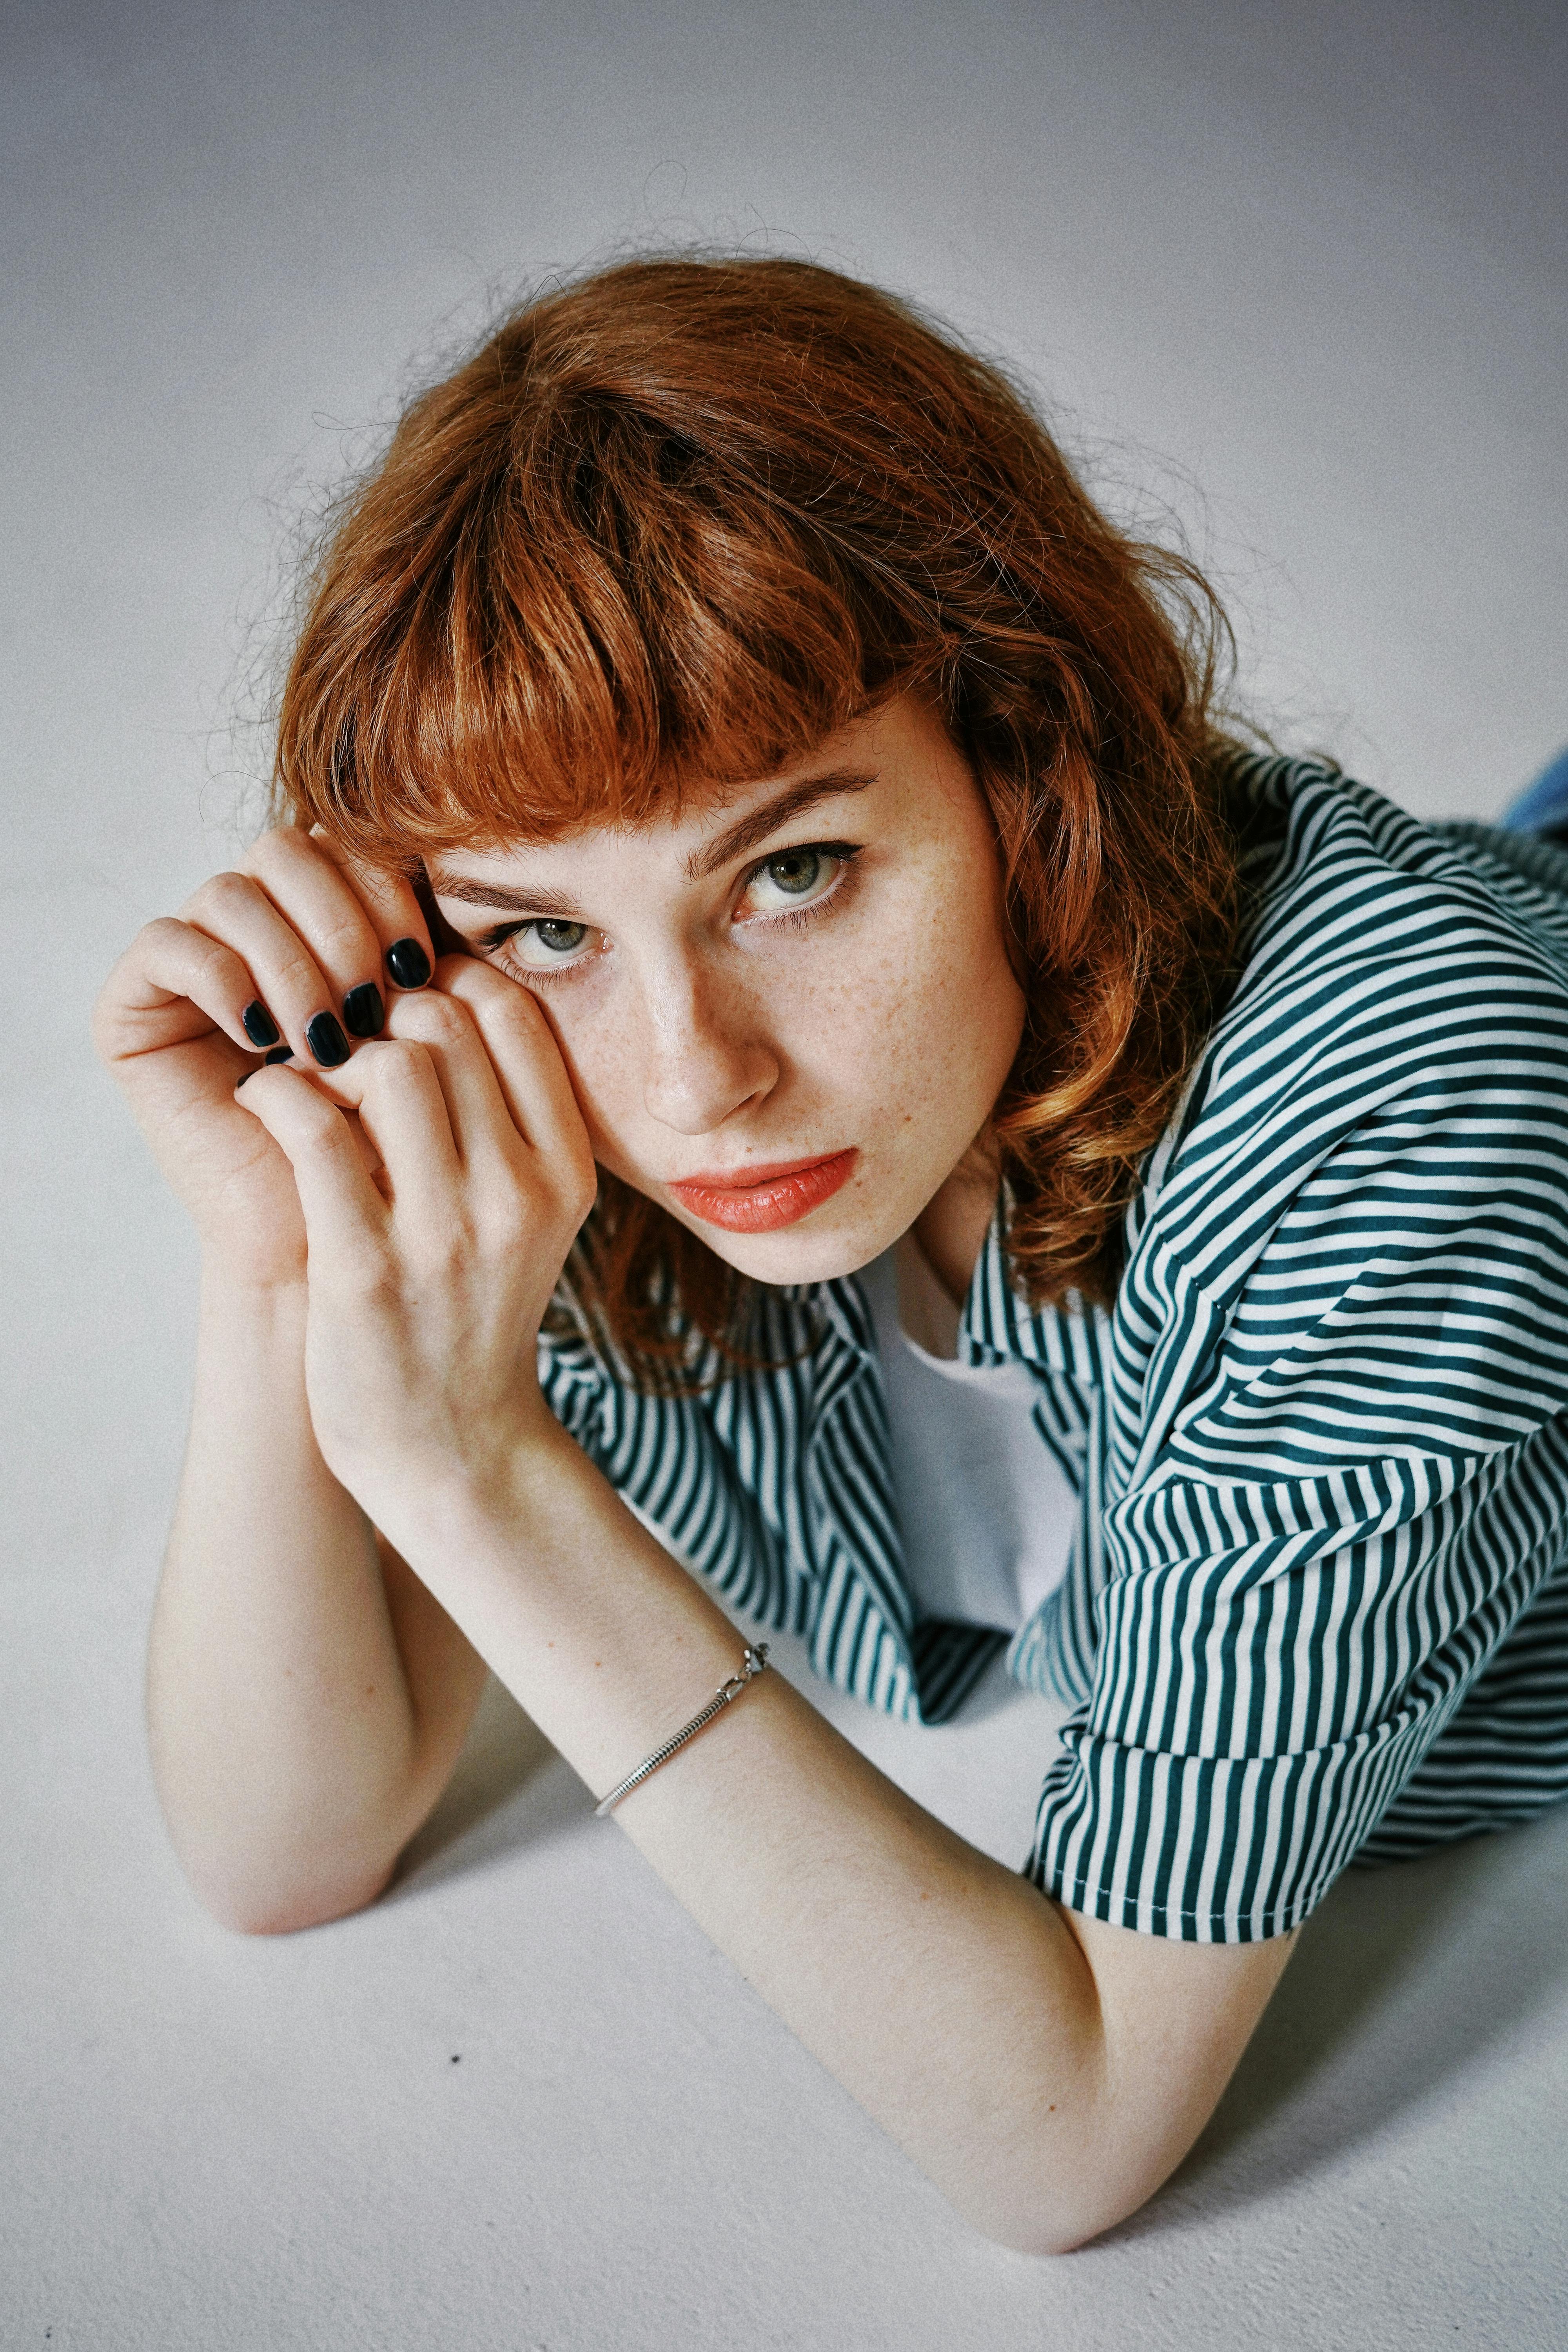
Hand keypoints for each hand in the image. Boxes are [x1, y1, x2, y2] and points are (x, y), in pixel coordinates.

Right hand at [91, 829, 436, 1288]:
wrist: (327, 1239)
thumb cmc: (390, 1147)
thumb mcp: (423, 1038)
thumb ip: (426, 958)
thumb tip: (450, 883)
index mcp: (323, 921)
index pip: (348, 846)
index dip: (386, 891)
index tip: (422, 966)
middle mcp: (253, 931)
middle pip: (287, 849)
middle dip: (339, 921)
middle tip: (371, 1002)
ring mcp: (190, 963)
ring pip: (232, 890)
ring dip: (288, 961)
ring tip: (324, 1039)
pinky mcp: (134, 1006)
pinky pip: (165, 943)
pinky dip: (223, 979)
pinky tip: (263, 1038)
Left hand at [229, 958, 596, 1536]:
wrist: (450, 1447)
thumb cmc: (471, 1314)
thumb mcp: (528, 1214)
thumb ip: (505, 1115)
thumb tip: (449, 987)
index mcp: (565, 1172)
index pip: (511, 1012)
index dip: (444, 979)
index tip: (400, 1004)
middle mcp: (518, 1196)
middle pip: (445, 1022)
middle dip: (379, 1013)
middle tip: (343, 1048)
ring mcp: (445, 1235)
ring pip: (386, 1064)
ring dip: (330, 1058)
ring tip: (310, 1090)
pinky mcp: (364, 1269)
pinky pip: (315, 1130)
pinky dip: (277, 1096)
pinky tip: (266, 1106)